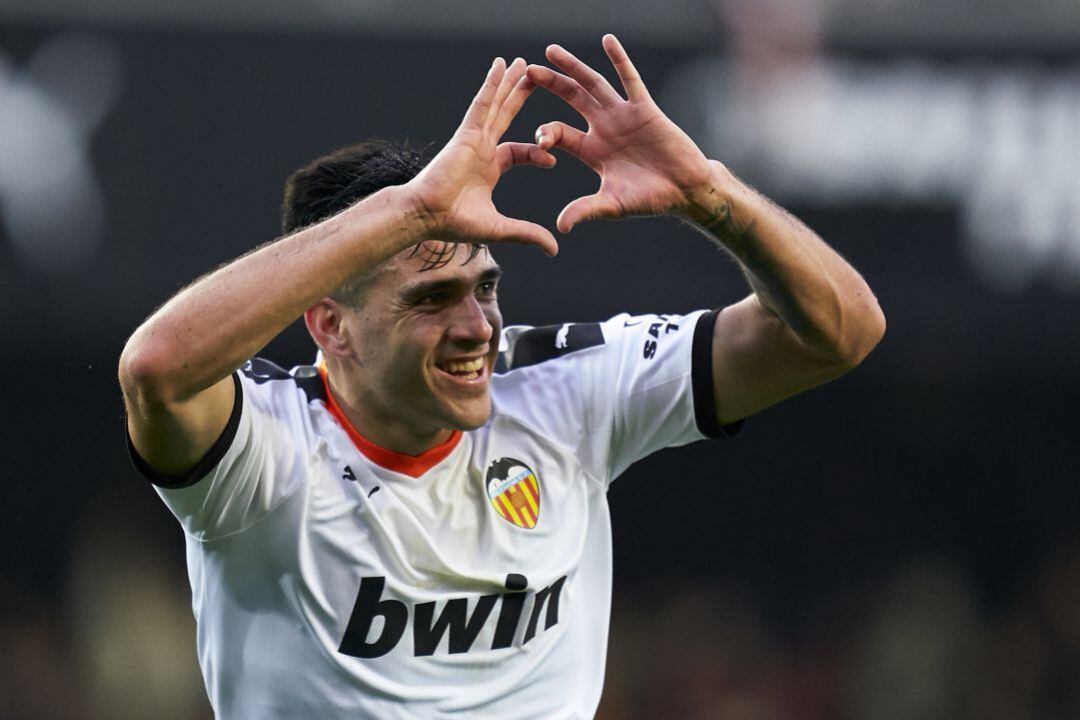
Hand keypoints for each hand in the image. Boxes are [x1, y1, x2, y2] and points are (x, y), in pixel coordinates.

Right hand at [407, 58, 559, 254]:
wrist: (427, 216)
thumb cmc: (455, 223)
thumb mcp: (500, 228)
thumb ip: (528, 234)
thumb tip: (554, 250)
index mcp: (490, 168)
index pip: (520, 152)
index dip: (537, 152)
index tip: (552, 160)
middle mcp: (482, 149)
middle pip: (507, 116)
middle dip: (521, 97)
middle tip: (538, 77)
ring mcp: (473, 139)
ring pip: (496, 105)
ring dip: (509, 83)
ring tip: (521, 62)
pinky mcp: (466, 134)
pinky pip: (482, 103)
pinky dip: (491, 84)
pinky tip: (500, 66)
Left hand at [527, 35, 715, 232]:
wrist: (685, 190)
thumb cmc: (650, 198)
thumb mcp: (612, 204)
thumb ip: (585, 210)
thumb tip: (560, 228)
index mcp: (590, 150)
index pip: (558, 133)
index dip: (545, 133)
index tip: (539, 140)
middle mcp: (603, 128)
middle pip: (570, 100)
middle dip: (549, 85)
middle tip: (526, 72)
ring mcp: (623, 115)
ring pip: (593, 85)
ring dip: (572, 68)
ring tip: (550, 51)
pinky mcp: (644, 108)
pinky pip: (630, 80)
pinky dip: (619, 60)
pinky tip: (607, 41)